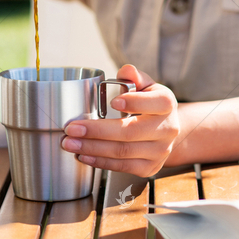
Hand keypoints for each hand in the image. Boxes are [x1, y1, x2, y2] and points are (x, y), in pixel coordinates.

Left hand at [61, 64, 179, 176]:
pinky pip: (122, 167)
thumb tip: (126, 70)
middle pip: (130, 132)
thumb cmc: (151, 104)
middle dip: (97, 131)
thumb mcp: (146, 86)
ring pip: (123, 152)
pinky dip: (100, 161)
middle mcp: (167, 129)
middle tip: (73, 128)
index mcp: (166, 104)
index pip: (155, 103)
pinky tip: (84, 155)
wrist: (166, 130)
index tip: (112, 102)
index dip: (134, 103)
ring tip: (71, 142)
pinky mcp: (149, 168)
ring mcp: (160, 151)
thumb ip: (134, 77)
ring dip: (92, 148)